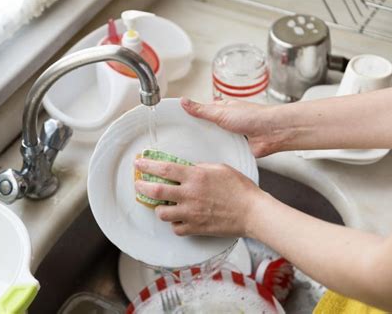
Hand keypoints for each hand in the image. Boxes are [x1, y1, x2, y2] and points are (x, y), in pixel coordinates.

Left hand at [134, 157, 266, 236]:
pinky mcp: (196, 228)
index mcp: (196, 176)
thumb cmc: (240, 189)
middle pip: (156, 191)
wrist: (252, 212)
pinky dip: (174, 224)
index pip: (165, 169)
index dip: (148, 165)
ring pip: (162, 213)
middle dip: (142, 186)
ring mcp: (191, 213)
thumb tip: (189, 168)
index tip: (139, 163)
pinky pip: (176, 228)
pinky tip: (178, 219)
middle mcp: (190, 194)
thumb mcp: (220, 168)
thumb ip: (201, 167)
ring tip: (161, 205)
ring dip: (158, 208)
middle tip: (138, 184)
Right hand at [181, 97, 284, 156]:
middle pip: (205, 129)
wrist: (272, 133)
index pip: (200, 112)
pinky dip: (216, 155)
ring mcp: (230, 136)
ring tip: (190, 152)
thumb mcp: (221, 112)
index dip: (189, 117)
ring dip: (207, 145)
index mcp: (222, 109)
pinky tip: (207, 159)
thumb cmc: (253, 117)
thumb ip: (201, 109)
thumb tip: (184, 101)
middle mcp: (226, 122)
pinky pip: (222, 152)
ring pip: (213, 142)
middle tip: (180, 141)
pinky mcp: (236, 149)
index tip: (175, 123)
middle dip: (196, 135)